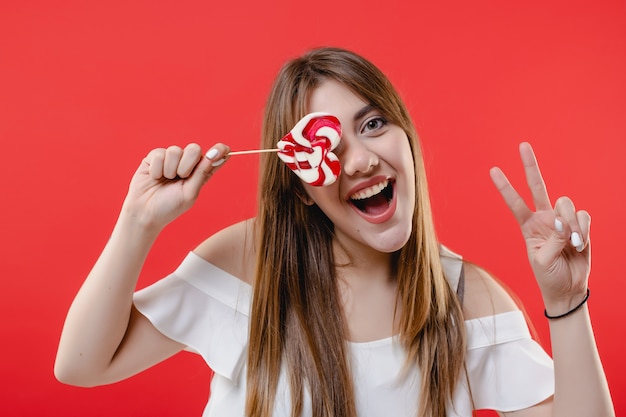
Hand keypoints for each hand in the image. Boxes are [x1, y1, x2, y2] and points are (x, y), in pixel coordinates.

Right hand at [122, 143, 228, 230]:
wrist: (145, 213)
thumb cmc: (169, 206)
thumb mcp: (190, 193)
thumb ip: (201, 173)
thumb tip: (213, 155)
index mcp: (199, 173)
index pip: (213, 158)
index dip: (220, 151)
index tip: (224, 148)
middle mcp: (186, 163)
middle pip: (195, 149)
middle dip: (188, 164)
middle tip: (181, 178)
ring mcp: (171, 159)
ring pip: (176, 150)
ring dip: (170, 170)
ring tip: (165, 180)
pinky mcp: (154, 157)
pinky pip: (160, 154)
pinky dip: (157, 169)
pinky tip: (155, 177)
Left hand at [490, 142, 590, 312]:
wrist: (568, 288)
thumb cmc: (549, 275)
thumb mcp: (542, 260)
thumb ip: (552, 238)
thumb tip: (562, 220)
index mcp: (528, 226)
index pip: (514, 202)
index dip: (505, 187)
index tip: (493, 169)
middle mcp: (544, 218)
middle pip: (537, 186)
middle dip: (530, 166)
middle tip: (522, 145)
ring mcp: (562, 219)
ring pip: (566, 204)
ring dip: (570, 224)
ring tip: (570, 244)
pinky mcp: (580, 224)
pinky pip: (583, 216)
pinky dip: (583, 230)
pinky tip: (579, 243)